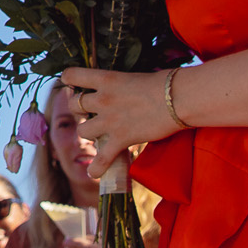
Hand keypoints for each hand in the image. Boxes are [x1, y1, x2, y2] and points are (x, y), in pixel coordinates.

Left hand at [58, 66, 179, 179]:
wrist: (178, 98)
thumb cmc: (164, 83)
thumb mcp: (133, 76)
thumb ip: (119, 84)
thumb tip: (117, 88)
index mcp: (105, 79)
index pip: (71, 75)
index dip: (69, 80)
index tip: (75, 84)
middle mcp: (102, 99)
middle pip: (74, 105)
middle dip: (79, 109)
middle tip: (91, 112)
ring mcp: (110, 121)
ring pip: (82, 130)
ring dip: (88, 132)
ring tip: (98, 133)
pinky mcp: (121, 139)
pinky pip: (102, 158)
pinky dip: (97, 167)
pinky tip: (93, 172)